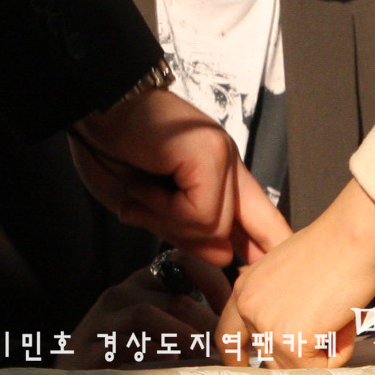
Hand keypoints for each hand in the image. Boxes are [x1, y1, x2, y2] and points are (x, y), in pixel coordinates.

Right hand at [55, 252, 230, 368]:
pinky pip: (123, 343)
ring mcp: (100, 321)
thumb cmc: (122, 361)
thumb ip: (185, 322)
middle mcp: (120, 294)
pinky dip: (151, 351)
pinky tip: (170, 362)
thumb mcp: (157, 334)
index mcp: (141, 285)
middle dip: (208, 322)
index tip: (231, 310)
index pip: (182, 261)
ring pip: (148, 314)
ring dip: (185, 336)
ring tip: (207, 355)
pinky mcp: (86, 351)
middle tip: (227, 345)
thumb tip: (230, 325)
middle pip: (173, 296)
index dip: (213, 281)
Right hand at [71, 86, 291, 265]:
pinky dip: (163, 209)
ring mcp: (222, 155)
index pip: (258, 214)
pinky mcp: (210, 154)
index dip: (270, 243)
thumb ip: (187, 232)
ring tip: (141, 190)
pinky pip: (199, 213)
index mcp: (216, 171)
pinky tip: (144, 185)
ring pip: (216, 227)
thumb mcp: (147, 206)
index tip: (279, 268)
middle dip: (238, 245)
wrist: (95, 105)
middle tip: (200, 240)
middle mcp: (226, 161)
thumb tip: (226, 255)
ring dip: (167, 221)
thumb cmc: (112, 147)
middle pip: (258, 223)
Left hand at [217, 179, 374, 367]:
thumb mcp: (288, 273)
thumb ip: (276, 301)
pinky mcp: (290, 342)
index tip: (247, 366)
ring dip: (323, 351)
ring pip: (296, 367)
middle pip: (268, 358)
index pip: (228, 336)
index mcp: (245, 288)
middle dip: (298, 352)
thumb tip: (285, 334)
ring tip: (335, 313)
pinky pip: (320, 369)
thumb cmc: (333, 247)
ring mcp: (266, 325)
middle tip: (324, 325)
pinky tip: (342, 320)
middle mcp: (248, 307)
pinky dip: (339, 351)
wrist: (352, 234)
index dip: (239, 357)